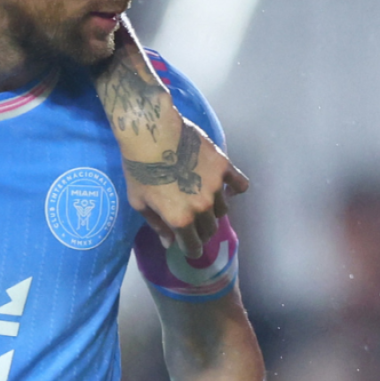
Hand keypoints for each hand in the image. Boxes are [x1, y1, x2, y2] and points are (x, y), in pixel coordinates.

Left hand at [123, 115, 248, 258]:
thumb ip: (156, 224)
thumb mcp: (138, 201)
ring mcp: (216, 186)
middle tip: (191, 221)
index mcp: (180, 219)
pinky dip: (235, 188)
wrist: (150, 132)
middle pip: (209, 229)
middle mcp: (202, 207)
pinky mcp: (224, 166)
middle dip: (200, 231)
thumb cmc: (139, 168)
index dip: (189, 248)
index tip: (186, 244)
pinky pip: (240, 184)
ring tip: (200, 197)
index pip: (193, 246)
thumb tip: (169, 243)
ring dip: (213, 209)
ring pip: (223, 209)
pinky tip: (227, 186)